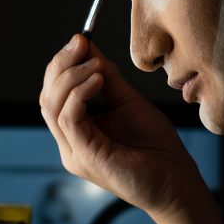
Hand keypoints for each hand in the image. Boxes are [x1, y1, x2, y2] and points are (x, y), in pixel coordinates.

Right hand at [40, 33, 207, 218]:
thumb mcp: (129, 102)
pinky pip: (69, 119)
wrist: (176, 183)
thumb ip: (107, 77)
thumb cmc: (157, 148)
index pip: (54, 93)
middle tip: (80, 42)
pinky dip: (79, 93)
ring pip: (52, 106)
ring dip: (71, 77)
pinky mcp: (85, 157)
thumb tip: (89, 48)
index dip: (63, 64)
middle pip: (47, 97)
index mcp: (77, 131)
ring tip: (96, 64)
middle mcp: (70, 143)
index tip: (80, 40)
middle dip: (61, 65)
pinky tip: (98, 80)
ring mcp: (74, 152)